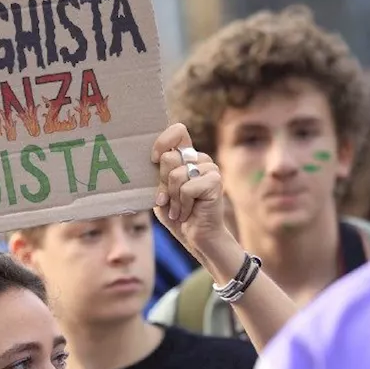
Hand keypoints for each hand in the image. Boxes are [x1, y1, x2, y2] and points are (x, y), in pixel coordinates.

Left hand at [150, 124, 232, 257]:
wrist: (196, 237)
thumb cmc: (177, 214)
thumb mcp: (161, 191)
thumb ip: (159, 173)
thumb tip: (156, 158)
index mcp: (186, 156)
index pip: (177, 131)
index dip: (162, 142)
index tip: (153, 160)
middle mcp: (199, 158)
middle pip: (169, 157)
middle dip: (162, 184)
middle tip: (169, 200)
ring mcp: (209, 168)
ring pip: (176, 175)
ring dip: (173, 198)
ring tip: (179, 209)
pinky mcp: (215, 181)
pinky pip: (187, 188)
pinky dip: (183, 205)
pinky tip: (188, 212)